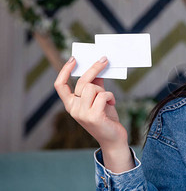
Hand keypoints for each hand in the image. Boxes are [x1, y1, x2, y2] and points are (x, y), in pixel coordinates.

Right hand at [54, 56, 133, 171]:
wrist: (113, 139)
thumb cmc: (106, 117)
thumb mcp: (99, 99)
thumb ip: (96, 85)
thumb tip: (97, 68)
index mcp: (71, 104)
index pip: (60, 86)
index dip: (64, 71)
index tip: (73, 59)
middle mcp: (73, 109)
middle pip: (82, 82)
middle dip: (95, 68)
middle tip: (105, 59)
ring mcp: (82, 114)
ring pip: (93, 88)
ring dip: (104, 91)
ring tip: (108, 100)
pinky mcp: (93, 116)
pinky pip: (102, 95)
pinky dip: (110, 97)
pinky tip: (112, 104)